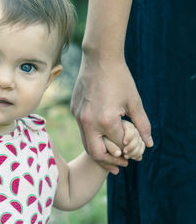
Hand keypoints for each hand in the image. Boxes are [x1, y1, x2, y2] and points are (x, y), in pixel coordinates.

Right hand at [70, 53, 152, 173]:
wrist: (99, 59)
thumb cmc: (120, 79)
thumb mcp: (134, 102)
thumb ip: (142, 125)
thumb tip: (149, 145)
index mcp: (106, 120)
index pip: (119, 145)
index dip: (129, 153)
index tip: (135, 156)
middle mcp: (89, 121)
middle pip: (97, 153)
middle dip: (110, 162)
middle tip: (122, 165)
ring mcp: (79, 117)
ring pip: (86, 144)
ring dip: (100, 152)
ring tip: (113, 156)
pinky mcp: (74, 111)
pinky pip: (82, 130)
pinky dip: (92, 138)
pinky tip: (102, 137)